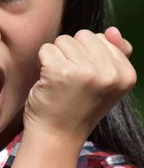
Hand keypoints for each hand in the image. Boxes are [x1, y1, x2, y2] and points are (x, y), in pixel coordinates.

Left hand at [23, 28, 136, 142]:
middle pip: (83, 36)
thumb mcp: (106, 84)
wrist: (57, 137)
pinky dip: (42, 63)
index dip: (88, 56)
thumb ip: (115, 55)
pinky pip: (47, 48)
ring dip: (57, 58)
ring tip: (60, 82)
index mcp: (126, 75)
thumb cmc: (78, 108)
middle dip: (72, 53)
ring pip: (64, 40)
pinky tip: (47, 81)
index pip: (102, 39)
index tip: (86, 82)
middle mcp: (110, 72)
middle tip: (71, 81)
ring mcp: (86, 71)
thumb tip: (112, 30)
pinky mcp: (60, 71)